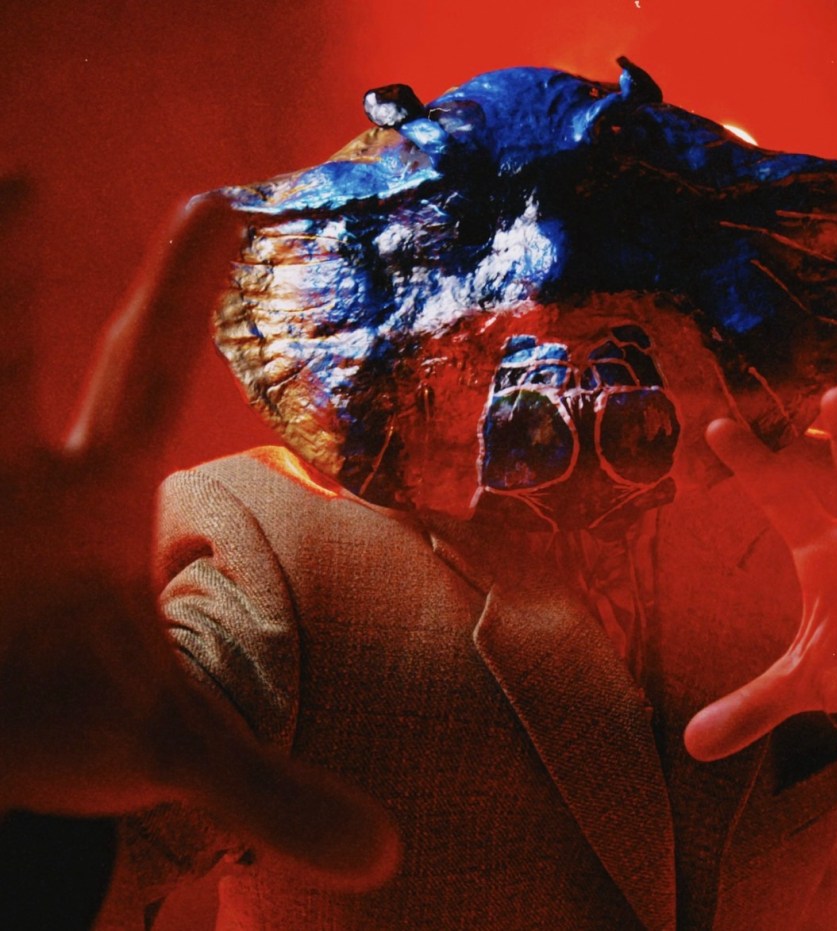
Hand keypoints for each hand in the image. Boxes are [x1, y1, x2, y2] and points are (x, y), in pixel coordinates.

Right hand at [0, 193, 397, 887]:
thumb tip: (388, 858)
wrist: (0, 741)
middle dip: (2, 274)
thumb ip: (274, 796)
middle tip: (15, 178)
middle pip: (1, 359)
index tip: (220, 198)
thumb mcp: (178, 751)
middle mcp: (10, 482)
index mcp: (95, 501)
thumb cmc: (86, 715)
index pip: (143, 375)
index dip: (180, 290)